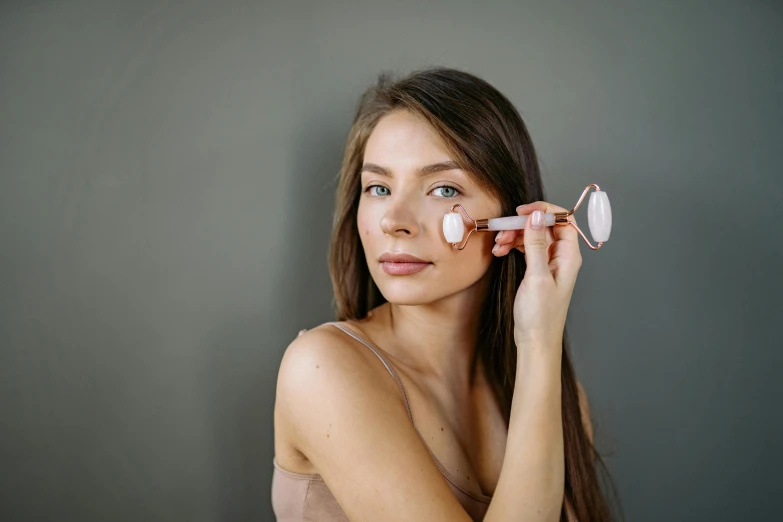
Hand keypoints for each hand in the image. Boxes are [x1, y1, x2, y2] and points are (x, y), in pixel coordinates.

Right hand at [491, 202, 582, 349]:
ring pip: (532, 237)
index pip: (563, 221)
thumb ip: (536, 244)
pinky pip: (525, 249)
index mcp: (569, 256)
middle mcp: (561, 257)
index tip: (522, 211)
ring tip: (498, 245)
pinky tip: (499, 252)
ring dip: (513, 236)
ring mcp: (549, 264)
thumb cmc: (541, 315)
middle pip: (544, 227)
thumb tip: (536, 217)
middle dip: (522, 225)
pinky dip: (512, 247)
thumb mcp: (537, 276)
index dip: (544, 211)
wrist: (535, 342)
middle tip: (503, 230)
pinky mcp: (537, 271)